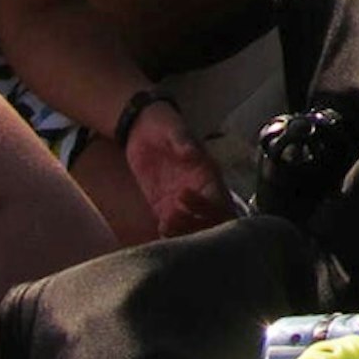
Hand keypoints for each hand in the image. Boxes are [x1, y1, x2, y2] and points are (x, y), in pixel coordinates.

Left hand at [121, 100, 233, 236]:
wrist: (140, 127)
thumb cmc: (162, 125)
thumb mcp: (172, 129)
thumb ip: (182, 142)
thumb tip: (192, 153)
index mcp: (206, 173)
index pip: (218, 199)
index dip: (208, 206)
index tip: (183, 197)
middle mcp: (199, 191)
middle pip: (211, 221)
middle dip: (197, 226)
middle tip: (173, 217)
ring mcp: (181, 201)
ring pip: (193, 228)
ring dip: (184, 233)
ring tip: (165, 224)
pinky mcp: (164, 205)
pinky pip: (173, 227)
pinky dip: (170, 234)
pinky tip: (161, 228)